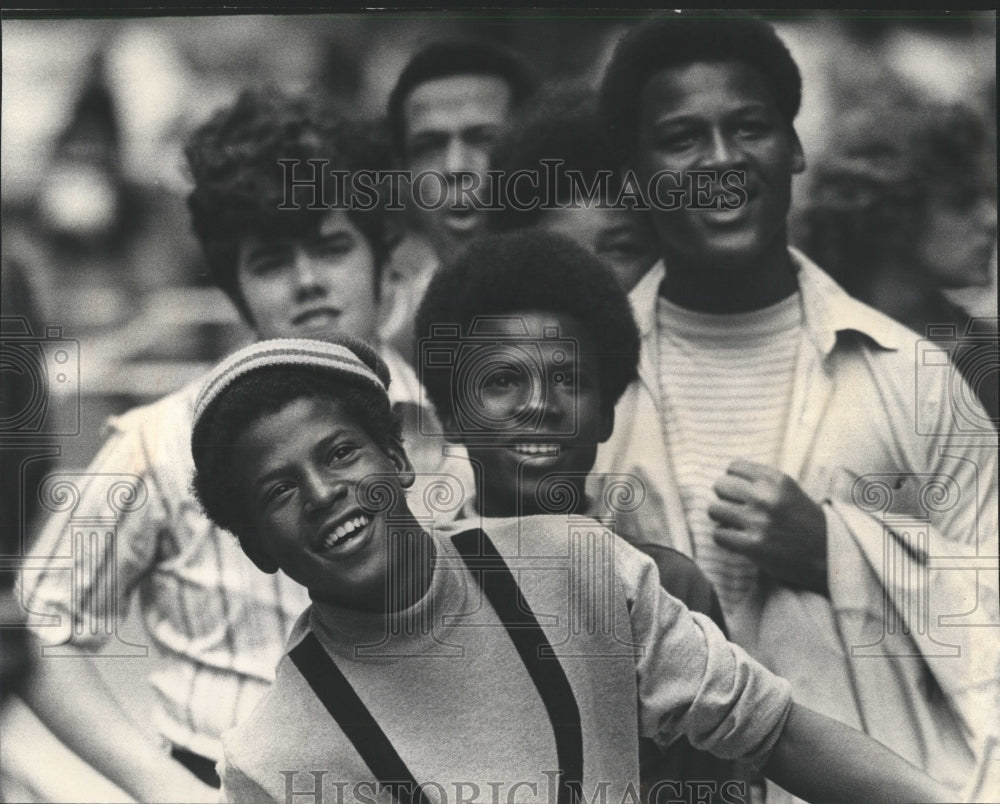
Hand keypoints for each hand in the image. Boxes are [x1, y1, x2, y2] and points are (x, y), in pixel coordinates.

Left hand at [707, 460, 828, 595]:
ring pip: (714, 509)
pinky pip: (718, 534)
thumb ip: (762, 481)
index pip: (733, 467)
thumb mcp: (789, 491)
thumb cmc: (804, 522)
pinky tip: (737, 540)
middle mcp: (767, 497)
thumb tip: (726, 476)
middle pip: (720, 485)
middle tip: (736, 509)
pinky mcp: (753, 545)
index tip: (740, 492)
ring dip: (721, 518)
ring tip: (734, 524)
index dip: (733, 479)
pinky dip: (724, 538)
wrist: (828, 555)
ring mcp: (759, 521)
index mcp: (777, 480)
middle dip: (724, 498)